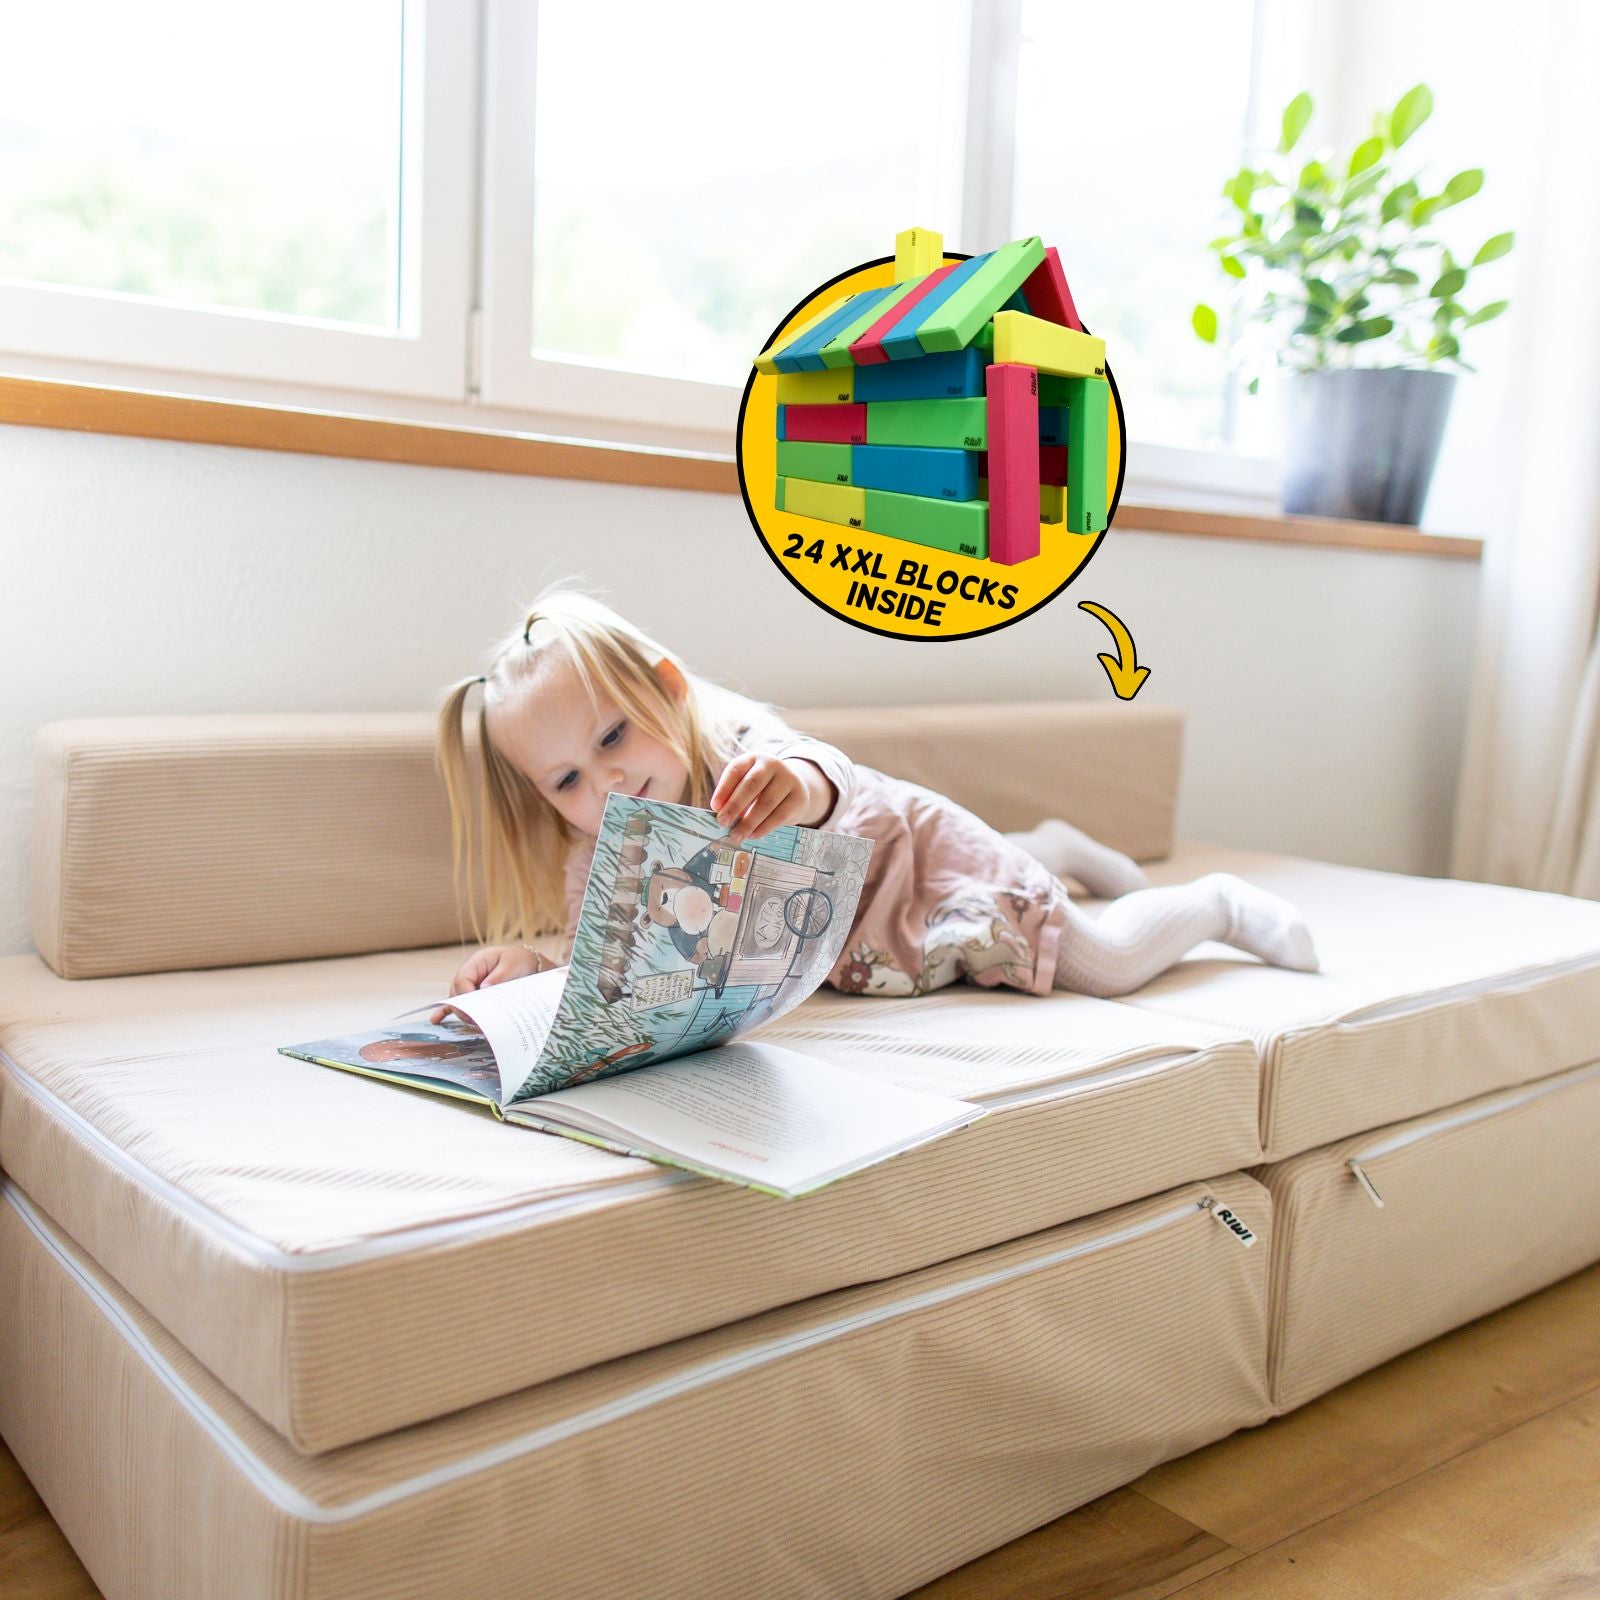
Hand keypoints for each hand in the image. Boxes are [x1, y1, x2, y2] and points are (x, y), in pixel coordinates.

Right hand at [428, 944, 554, 1023]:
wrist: (527, 962)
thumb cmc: (519, 960)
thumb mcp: (513, 964)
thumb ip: (499, 976)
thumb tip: (483, 989)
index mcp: (476, 962)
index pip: (462, 981)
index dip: (465, 996)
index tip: (476, 1008)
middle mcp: (468, 973)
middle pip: (456, 993)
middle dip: (464, 1009)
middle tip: (477, 1021)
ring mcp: (469, 983)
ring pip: (457, 1001)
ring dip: (464, 1013)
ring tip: (476, 1024)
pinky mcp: (472, 992)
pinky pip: (456, 1001)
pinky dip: (445, 1010)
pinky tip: (435, 1019)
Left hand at [710, 754, 818, 843]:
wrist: (794, 788)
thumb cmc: (761, 788)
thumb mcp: (746, 785)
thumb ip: (733, 797)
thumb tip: (721, 816)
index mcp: (753, 758)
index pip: (736, 770)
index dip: (724, 789)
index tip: (714, 807)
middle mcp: (772, 764)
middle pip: (751, 784)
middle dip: (734, 805)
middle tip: (722, 822)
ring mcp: (788, 779)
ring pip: (766, 802)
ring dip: (748, 822)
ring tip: (736, 835)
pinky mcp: (799, 797)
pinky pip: (779, 815)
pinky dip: (764, 828)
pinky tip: (753, 835)